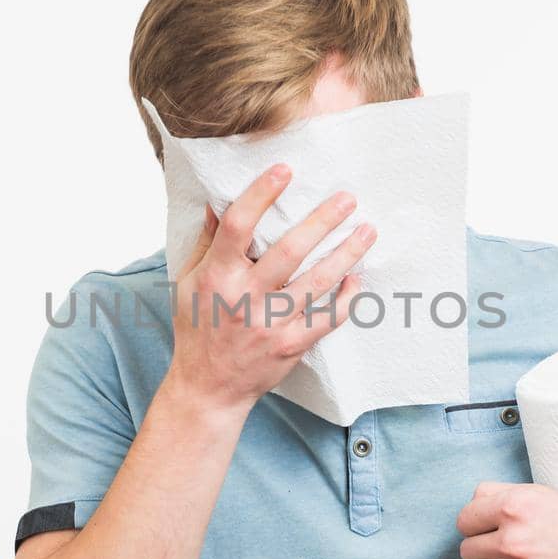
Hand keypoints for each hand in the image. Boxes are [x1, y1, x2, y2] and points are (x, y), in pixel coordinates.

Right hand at [164, 164, 375, 414]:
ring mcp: (271, 323)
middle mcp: (245, 298)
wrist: (209, 388)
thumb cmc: (199, 329)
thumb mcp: (190, 283)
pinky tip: (358, 279)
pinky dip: (346, 299)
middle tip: (348, 198)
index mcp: (217, 277)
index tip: (284, 170)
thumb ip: (207, 243)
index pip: (238, 227)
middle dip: (321, 221)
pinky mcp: (291, 345)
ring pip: (316, 282)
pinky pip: (327, 319)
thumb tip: (218, 202)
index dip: (260, 195)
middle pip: (289, 251)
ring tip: (368, 230)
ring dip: (346, 254)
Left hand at [456, 482, 557, 558]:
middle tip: (513, 552)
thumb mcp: (545, 496)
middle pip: (467, 551)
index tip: (493, 531)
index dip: (478, 526)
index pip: (464, 521)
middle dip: (485, 551)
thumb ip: (501, 493)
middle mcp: (513, 540)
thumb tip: (472, 502)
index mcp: (515, 506)